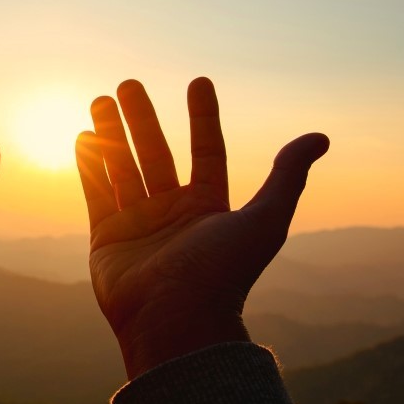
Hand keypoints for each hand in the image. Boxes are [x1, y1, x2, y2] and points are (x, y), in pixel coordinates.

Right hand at [75, 78, 327, 379]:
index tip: (198, 82)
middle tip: (128, 83)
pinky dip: (89, 165)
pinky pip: (96, 194)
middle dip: (142, 119)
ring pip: (122, 169)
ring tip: (100, 100)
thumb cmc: (223, 274)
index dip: (203, 119)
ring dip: (111, 134)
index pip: (207, 153)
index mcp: (209, 209)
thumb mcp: (266, 220)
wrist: (176, 322)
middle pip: (156, 154)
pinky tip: (83, 136)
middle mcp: (172, 215)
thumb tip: (321, 137)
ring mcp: (137, 226)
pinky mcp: (106, 240)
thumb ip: (288, 176)